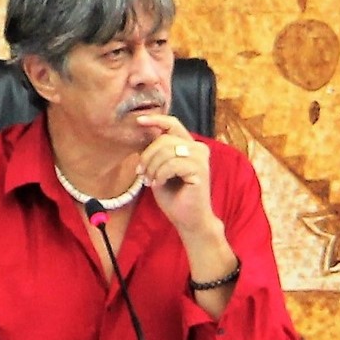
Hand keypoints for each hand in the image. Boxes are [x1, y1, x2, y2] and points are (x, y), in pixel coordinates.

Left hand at [135, 114, 215, 236]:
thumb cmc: (174, 196)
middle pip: (164, 139)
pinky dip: (160, 175)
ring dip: (152, 167)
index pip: (172, 124)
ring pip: (166, 151)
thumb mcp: (158, 169)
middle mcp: (198, 148)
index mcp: (189, 145)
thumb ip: (155, 152)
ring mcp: (200, 158)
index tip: (138, 120)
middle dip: (147, 156)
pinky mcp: (200, 170)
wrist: (188, 219)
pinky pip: (172, 164)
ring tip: (150, 180)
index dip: (156, 120)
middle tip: (141, 173)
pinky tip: (159, 184)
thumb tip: (141, 133)